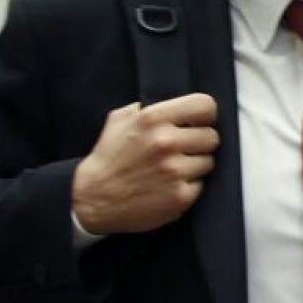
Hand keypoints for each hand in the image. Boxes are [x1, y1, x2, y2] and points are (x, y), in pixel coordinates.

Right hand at [71, 93, 218, 234]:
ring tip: (171, 169)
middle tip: (181, 150)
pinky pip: (200, 185)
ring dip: (194, 166)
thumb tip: (175, 103)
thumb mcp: (119, 120)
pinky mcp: (179, 197)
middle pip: (212, 137)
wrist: (91, 199)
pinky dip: (188, 187)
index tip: (199, 123)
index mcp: (153, 119)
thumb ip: (147, 107)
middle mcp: (165, 143)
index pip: (205, 106)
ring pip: (208, 161)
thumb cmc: (108, 159)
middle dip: (199, 143)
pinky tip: (168, 186)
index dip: (205, 116)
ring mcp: (174, 171)